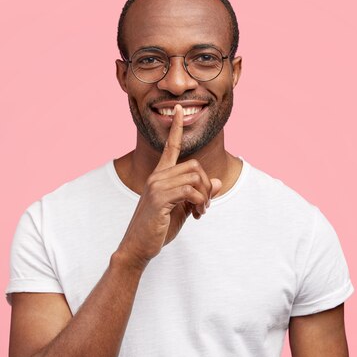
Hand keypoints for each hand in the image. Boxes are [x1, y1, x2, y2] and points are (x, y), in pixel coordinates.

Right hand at [117, 104, 221, 269]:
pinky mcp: (159, 198)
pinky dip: (200, 203)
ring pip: (194, 177)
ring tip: (200, 212)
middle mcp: (157, 177)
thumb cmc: (158, 228)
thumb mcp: (183, 209)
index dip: (176, 127)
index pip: (170, 146)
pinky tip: (196, 215)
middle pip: (194, 166)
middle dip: (207, 186)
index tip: (179, 109)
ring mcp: (156, 186)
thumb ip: (198, 195)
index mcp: (160, 176)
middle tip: (205, 206)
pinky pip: (190, 191)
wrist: (138, 247)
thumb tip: (218, 183)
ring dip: (205, 197)